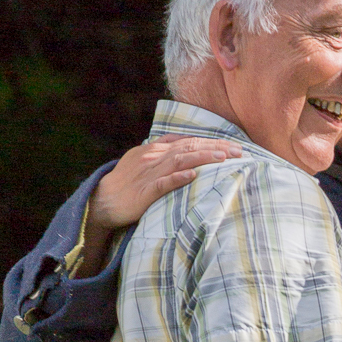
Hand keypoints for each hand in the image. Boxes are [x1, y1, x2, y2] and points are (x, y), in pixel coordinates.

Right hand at [91, 135, 244, 234]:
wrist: (102, 200)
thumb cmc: (126, 183)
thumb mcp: (144, 161)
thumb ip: (164, 153)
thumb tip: (185, 146)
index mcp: (155, 150)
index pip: (189, 141)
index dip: (212, 142)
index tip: (234, 145)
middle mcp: (154, 157)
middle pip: (189, 147)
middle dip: (215, 147)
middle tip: (239, 151)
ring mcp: (149, 173)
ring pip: (180, 161)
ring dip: (203, 158)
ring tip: (223, 158)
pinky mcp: (145, 191)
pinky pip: (163, 183)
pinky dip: (178, 178)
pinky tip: (193, 175)